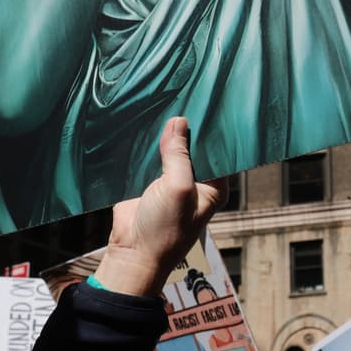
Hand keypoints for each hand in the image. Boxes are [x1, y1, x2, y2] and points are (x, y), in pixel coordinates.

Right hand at [94, 117, 222, 297]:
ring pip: (170, 151)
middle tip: (182, 96)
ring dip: (164, 137)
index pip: (218, 151)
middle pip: (193, 148)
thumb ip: (178, 155)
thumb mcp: (177, 187)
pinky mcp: (148, 182)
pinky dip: (145, 146)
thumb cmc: (164, 230)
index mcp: (214, 186)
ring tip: (162, 104)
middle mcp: (196, 182)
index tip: (208, 102)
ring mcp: (171, 181)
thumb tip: (179, 122)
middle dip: (186, 129)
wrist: (132, 253)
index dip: (212, 130)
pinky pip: (149, 158)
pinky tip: (142, 124)